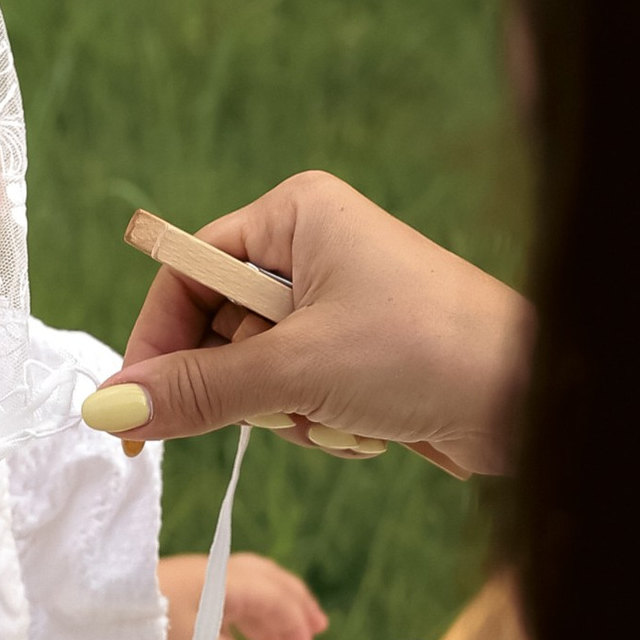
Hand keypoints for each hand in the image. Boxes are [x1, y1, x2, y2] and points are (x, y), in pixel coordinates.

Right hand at [97, 172, 533, 480]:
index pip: (187, 273)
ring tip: (342, 411)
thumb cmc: (425, 351)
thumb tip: (108, 411)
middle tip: (280, 407)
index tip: (134, 413)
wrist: (532, 398)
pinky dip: (324, 424)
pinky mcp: (363, 356)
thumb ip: (196, 391)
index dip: (157, 343)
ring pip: (259, 376)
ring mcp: (340, 305)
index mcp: (295, 214)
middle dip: (243, 386)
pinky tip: (371, 426)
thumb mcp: (295, 371)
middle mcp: (314, 248)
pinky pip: (302, 399)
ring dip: (291, 413)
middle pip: (218, 330)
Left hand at [150, 550, 327, 639]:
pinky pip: (228, 602)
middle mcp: (221, 576)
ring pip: (250, 595)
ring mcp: (203, 581)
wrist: (101, 604)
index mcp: (229, 584)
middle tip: (314, 634)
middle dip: (295, 610)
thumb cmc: (150, 624)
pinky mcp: (187, 592)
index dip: (295, 624)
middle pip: (271, 585)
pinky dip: (245, 623)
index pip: (276, 599)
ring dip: (270, 621)